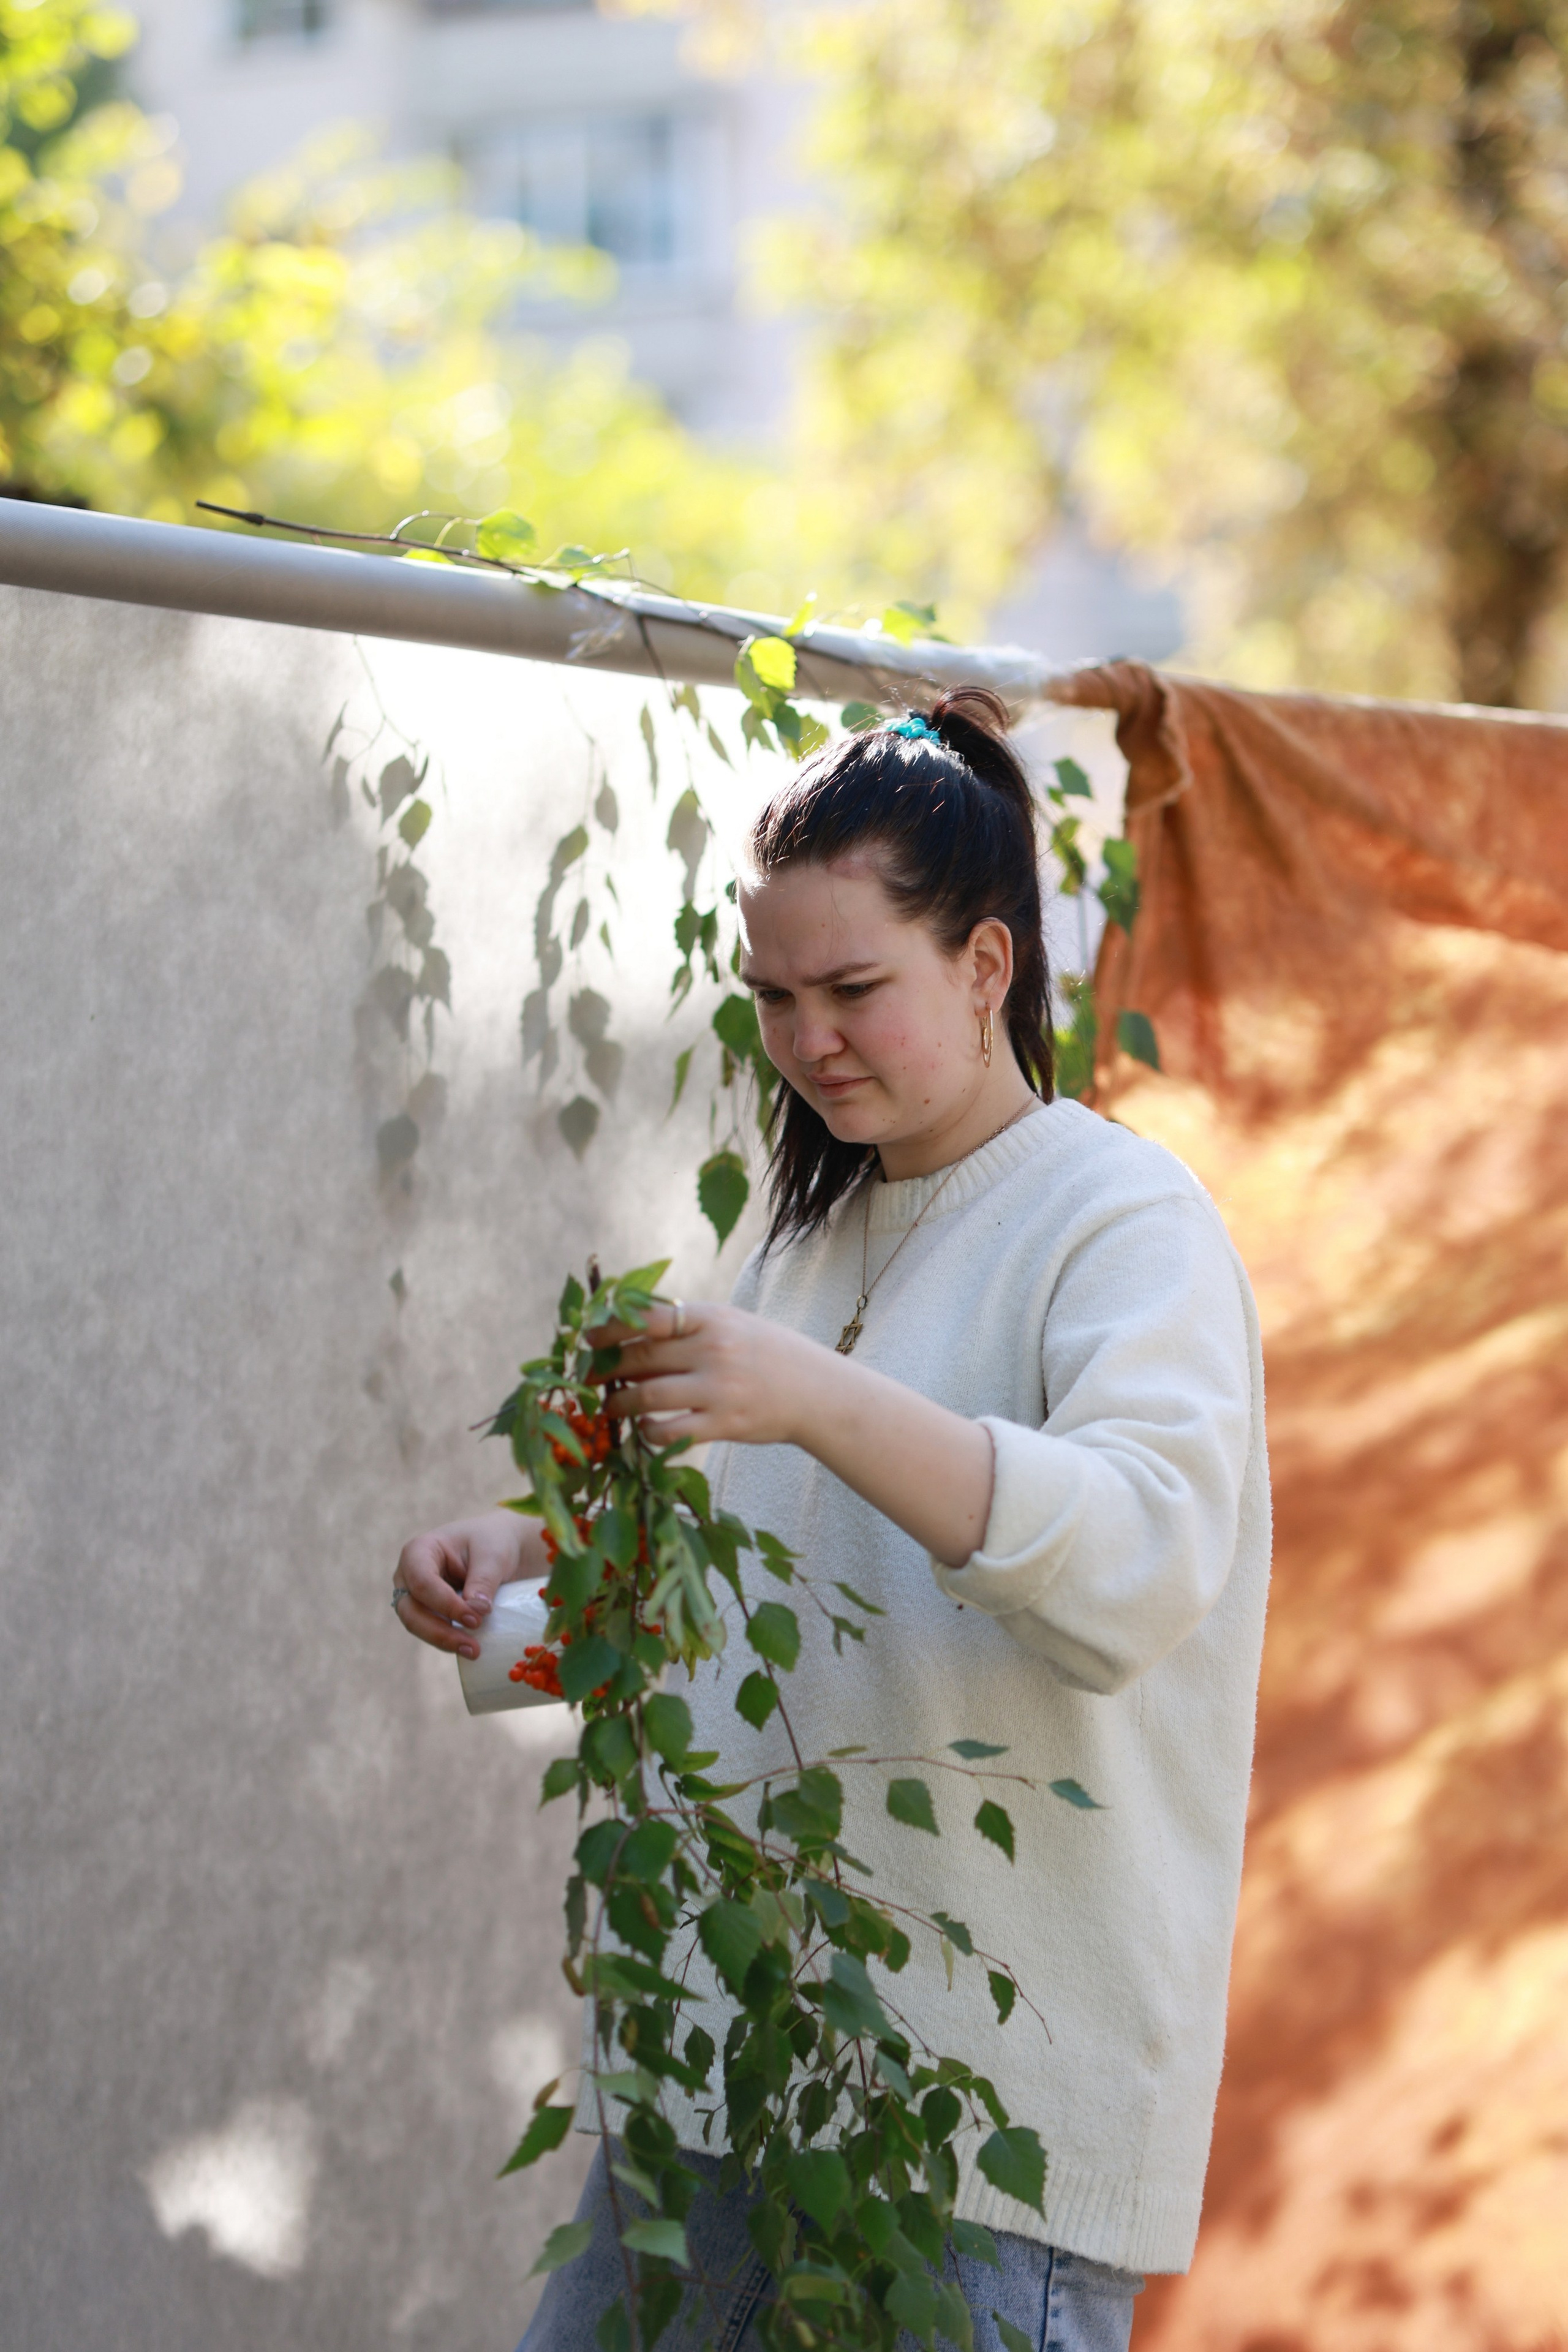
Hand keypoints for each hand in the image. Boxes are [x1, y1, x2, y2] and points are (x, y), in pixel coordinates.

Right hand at [391, 1508, 546, 1657]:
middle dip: (440, 1631)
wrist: (501, 1547)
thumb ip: (483, 1580)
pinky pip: (431, 1631)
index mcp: (419, 1551)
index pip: (422, 1582)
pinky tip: (470, 1648)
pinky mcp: (428, 1612)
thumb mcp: (493, 1554)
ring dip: (443, 1641)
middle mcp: (409, 1575)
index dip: (445, 1604)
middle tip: (472, 1647)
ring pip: (417, 1626)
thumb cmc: (493, 1542)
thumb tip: (476, 1610)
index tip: (476, 1619)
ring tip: (474, 1651)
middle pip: (411, 1610)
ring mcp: (415, 1596)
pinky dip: (448, 1641)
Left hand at [598, 1300, 993, 1567]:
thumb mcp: (733, 1324)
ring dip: (617, 1404)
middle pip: (640, 1355)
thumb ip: (689, 1323)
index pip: (649, 1315)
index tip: (587, 1337)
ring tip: (607, 1409)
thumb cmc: (768, 1355)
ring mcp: (718, 1387)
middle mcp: (713, 1348)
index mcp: (712, 1316)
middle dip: (605, 1368)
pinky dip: (647, 1431)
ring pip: (646, 1394)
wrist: (817, 1392)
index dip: (610, 1327)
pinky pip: (668, 1431)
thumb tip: (629, 1323)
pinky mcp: (723, 1423)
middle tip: (587, 1378)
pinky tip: (642, 1429)